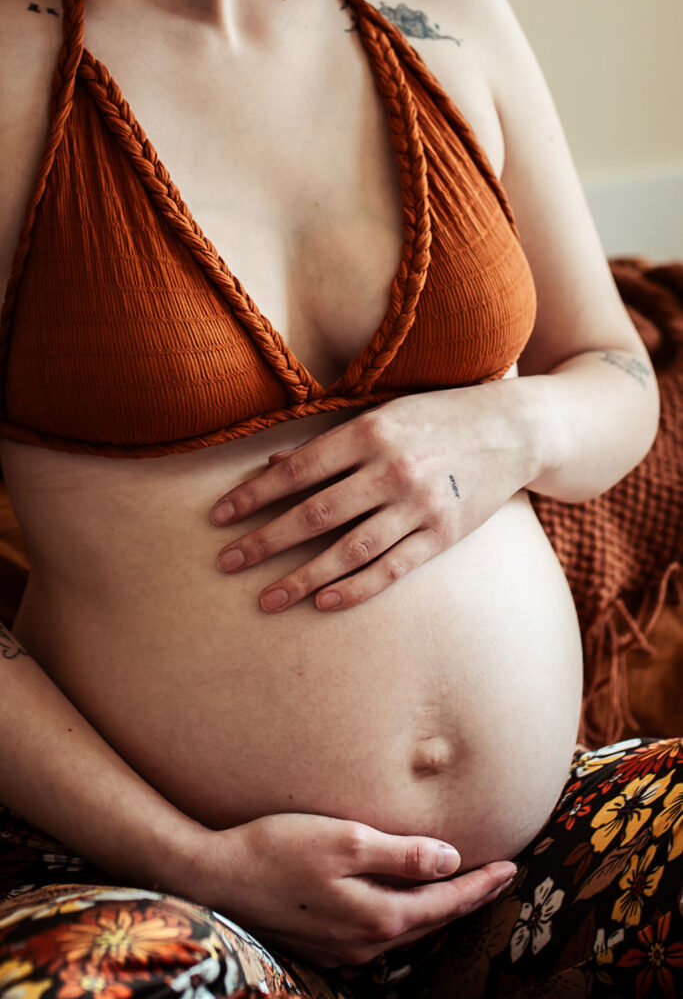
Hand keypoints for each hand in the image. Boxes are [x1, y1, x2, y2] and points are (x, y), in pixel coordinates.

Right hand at [190, 812, 516, 966]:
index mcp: (376, 916)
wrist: (215, 877)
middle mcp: (364, 941)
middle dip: (466, 900)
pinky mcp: (322, 942)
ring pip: (405, 930)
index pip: (444, 902)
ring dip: (436, 911)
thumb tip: (450, 859)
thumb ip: (400, 854)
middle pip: (431, 922)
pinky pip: (379, 933)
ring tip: (460, 890)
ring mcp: (341, 947)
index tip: (511, 868)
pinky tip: (404, 903)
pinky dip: (404, 916)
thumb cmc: (277, 848)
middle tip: (497, 878)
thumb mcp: (344, 839)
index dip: (479, 885)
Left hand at [211, 381, 535, 611]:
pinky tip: (323, 602)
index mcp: (370, 431)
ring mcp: (420, 504)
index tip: (219, 517)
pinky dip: (356, 588)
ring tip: (266, 599)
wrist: (514, 429)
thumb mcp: (383, 414)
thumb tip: (271, 468)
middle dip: (264, 541)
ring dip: (302, 577)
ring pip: (349, 550)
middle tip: (226, 563)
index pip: (297, 470)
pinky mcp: (444, 534)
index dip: (253, 496)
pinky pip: (392, 569)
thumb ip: (330, 443)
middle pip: (315, 514)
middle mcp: (392, 468)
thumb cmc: (437, 417)